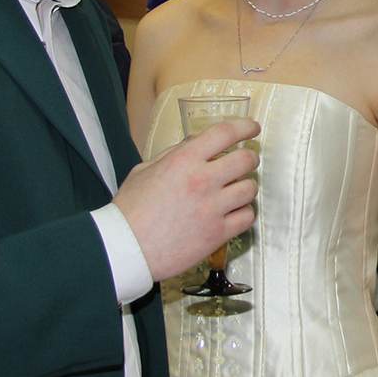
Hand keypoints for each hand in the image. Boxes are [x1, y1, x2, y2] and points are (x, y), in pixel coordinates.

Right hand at [113, 118, 260, 280]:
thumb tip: (196, 142)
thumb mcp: (145, 170)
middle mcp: (201, 181)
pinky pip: (247, 217)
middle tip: (246, 161)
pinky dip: (243, 213)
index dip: (245, 126)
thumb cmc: (130, 211)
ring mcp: (212, 208)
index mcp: (183, 160)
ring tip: (235, 191)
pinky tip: (232, 213)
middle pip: (246, 159)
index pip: (225, 133)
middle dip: (250, 158)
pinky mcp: (216, 233)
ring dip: (245, 187)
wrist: (125, 249)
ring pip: (250, 189)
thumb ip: (174, 153)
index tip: (252, 128)